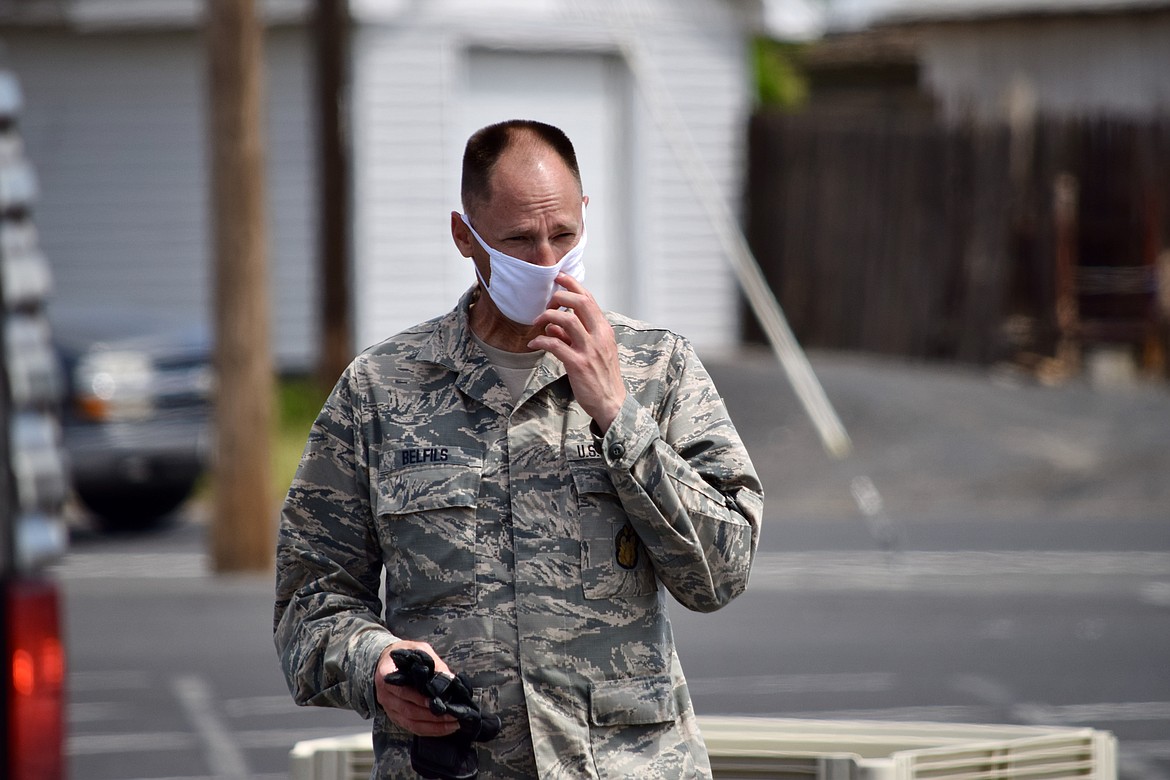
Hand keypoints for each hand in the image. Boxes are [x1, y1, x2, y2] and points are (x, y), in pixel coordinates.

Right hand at [374, 640, 458, 736]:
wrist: (387, 661)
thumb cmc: (404, 654)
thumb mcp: (418, 650)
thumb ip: (433, 662)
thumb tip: (450, 678)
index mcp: (387, 676)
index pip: (402, 691)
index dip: (419, 698)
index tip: (436, 700)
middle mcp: (385, 695)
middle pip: (408, 710)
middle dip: (432, 715)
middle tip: (453, 715)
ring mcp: (389, 708)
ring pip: (411, 722)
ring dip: (433, 726)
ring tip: (453, 724)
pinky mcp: (396, 716)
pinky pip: (411, 727)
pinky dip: (428, 730)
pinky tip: (443, 728)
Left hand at [529, 274, 625, 432]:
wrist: (611, 402)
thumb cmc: (602, 376)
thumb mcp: (593, 351)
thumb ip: (573, 336)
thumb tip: (553, 325)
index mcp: (604, 330)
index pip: (589, 300)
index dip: (573, 285)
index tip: (559, 277)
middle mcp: (599, 336)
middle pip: (580, 303)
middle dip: (560, 296)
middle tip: (547, 301)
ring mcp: (590, 350)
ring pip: (567, 320)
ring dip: (548, 316)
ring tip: (536, 321)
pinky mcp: (578, 364)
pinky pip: (555, 345)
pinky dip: (541, 341)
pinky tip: (534, 344)